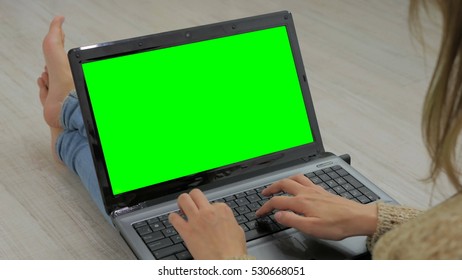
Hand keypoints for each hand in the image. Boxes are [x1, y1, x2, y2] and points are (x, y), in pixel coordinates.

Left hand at [169, 189, 246, 258]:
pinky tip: (176, 221)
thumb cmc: (234, 250)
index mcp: (222, 210)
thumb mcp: (238, 230)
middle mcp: (208, 211)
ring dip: (181, 203)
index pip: (212, 201)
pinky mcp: (186, 231)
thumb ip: (228, 221)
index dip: (209, 209)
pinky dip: (173, 218)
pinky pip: (174, 218)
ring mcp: (196, 220)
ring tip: (182, 208)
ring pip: (183, 199)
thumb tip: (225, 222)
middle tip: (191, 204)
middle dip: (192, 198)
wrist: (227, 262)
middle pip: (195, 194)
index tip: (207, 215)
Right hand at [256, 174, 377, 239]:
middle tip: (264, 194)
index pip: (277, 202)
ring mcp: (315, 190)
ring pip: (294, 178)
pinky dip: (297, 180)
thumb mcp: (311, 228)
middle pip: (283, 184)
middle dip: (271, 188)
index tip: (259, 213)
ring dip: (283, 180)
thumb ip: (292, 220)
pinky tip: (299, 185)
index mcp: (302, 202)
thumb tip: (277, 215)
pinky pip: (305, 179)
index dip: (265, 207)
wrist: (358, 218)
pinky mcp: (322, 191)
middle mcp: (307, 192)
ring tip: (278, 185)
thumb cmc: (337, 225)